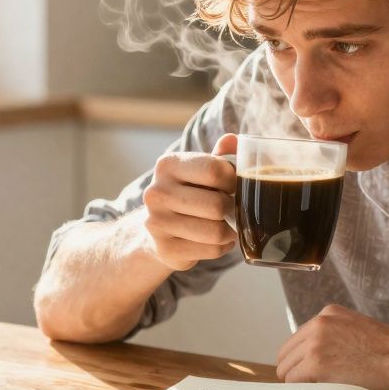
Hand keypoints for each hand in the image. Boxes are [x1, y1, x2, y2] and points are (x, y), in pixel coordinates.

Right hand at [141, 134, 238, 270]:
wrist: (155, 231)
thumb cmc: (187, 194)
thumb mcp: (200, 171)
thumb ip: (219, 156)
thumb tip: (234, 140)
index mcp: (167, 165)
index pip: (214, 170)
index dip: (234, 179)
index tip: (234, 185)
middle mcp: (157, 192)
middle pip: (217, 204)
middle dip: (232, 208)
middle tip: (231, 208)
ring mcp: (157, 223)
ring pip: (216, 231)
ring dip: (229, 230)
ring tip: (226, 225)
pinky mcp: (165, 249)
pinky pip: (211, 249)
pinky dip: (222, 246)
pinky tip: (216, 240)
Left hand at [275, 304, 388, 389]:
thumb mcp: (360, 334)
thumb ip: (337, 340)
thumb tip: (319, 364)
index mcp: (329, 314)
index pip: (298, 340)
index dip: (302, 361)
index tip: (310, 376)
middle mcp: (318, 323)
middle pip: (286, 354)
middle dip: (296, 373)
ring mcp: (315, 342)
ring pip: (286, 370)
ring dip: (300, 384)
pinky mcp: (314, 363)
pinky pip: (293, 383)